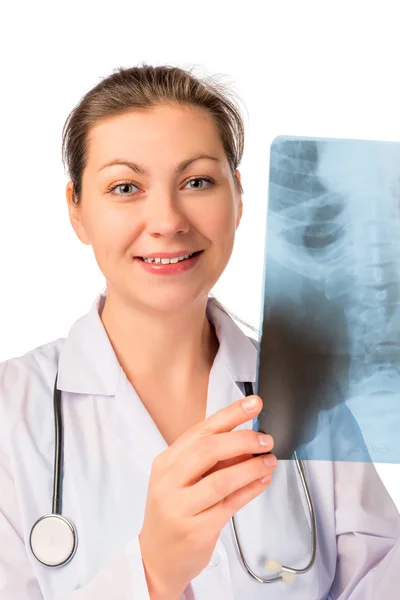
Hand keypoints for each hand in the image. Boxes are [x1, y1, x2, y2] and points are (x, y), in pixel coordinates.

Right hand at [139, 395, 275, 598]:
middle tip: (265, 438)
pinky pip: (230, 504)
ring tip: (269, 460)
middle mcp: (169, 482)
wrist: (155, 559)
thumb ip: (208, 460)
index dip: (230, 415)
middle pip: (208, 450)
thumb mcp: (180, 480)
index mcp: (166, 463)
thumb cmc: (172, 513)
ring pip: (221, 479)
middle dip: (242, 440)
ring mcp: (181, 507)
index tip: (253, 404)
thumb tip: (245, 439)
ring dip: (251, 467)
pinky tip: (263, 481)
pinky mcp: (196, 530)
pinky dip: (250, 490)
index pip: (200, 430)